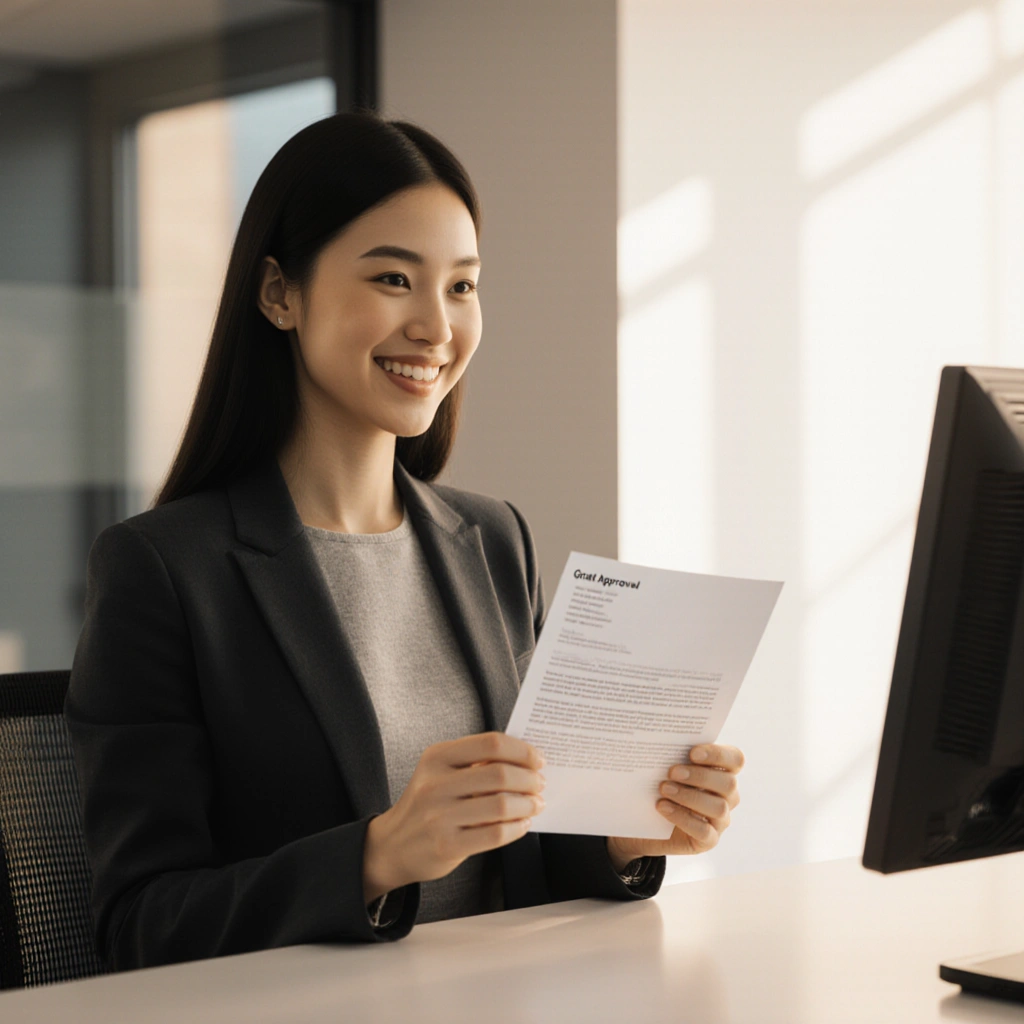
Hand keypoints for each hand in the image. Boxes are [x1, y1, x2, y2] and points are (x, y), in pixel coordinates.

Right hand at [362, 732, 545, 902]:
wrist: (393, 844)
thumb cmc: (428, 804)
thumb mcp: (441, 772)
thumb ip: (475, 762)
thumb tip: (524, 758)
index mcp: (437, 757)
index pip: (491, 743)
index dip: (521, 750)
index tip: (538, 759)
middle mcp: (435, 783)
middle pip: (500, 774)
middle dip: (529, 779)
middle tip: (540, 784)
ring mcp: (439, 816)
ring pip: (501, 806)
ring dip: (527, 804)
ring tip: (536, 804)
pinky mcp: (446, 845)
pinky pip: (495, 835)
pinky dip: (517, 828)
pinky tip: (522, 824)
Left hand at [606, 744, 743, 870]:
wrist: (645, 822)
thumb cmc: (659, 786)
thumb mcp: (665, 768)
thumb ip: (672, 755)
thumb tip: (660, 740)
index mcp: (722, 771)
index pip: (735, 759)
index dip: (718, 754)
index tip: (692, 752)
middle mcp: (727, 795)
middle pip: (728, 783)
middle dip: (700, 776)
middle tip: (672, 772)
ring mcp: (721, 819)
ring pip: (718, 807)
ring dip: (689, 796)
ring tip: (664, 789)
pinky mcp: (709, 840)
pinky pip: (704, 831)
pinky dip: (683, 818)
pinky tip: (663, 808)